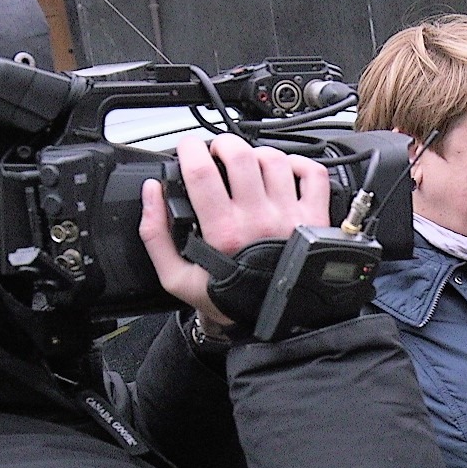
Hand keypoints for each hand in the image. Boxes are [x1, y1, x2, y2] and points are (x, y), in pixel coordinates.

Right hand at [139, 134, 330, 322]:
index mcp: (224, 232)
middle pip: (240, 155)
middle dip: (222, 144)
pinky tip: (283, 171)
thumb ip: (155, 235)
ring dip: (256, 153)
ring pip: (274, 159)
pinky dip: (299, 163)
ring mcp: (290, 216)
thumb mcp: (177, 279)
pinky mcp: (315, 218)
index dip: (189, 149)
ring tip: (248, 165)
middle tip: (215, 151)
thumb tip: (151, 193)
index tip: (186, 149)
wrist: (276, 323)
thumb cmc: (230, 300)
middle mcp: (259, 219)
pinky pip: (314, 174)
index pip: (202, 171)